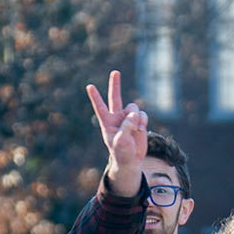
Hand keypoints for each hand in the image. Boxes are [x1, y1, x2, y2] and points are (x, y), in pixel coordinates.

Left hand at [86, 70, 146, 192]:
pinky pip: (143, 114)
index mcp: (107, 122)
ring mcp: (128, 118)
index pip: (100, 107)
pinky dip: (143, 121)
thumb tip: (135, 113)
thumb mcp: (121, 140)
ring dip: (136, 117)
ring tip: (135, 129)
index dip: (95, 97)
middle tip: (115, 72)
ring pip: (133, 107)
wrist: (132, 161)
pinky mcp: (139, 121)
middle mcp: (117, 117)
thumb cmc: (122, 153)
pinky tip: (140, 129)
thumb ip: (127, 125)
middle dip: (115, 84)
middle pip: (115, 97)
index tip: (90, 86)